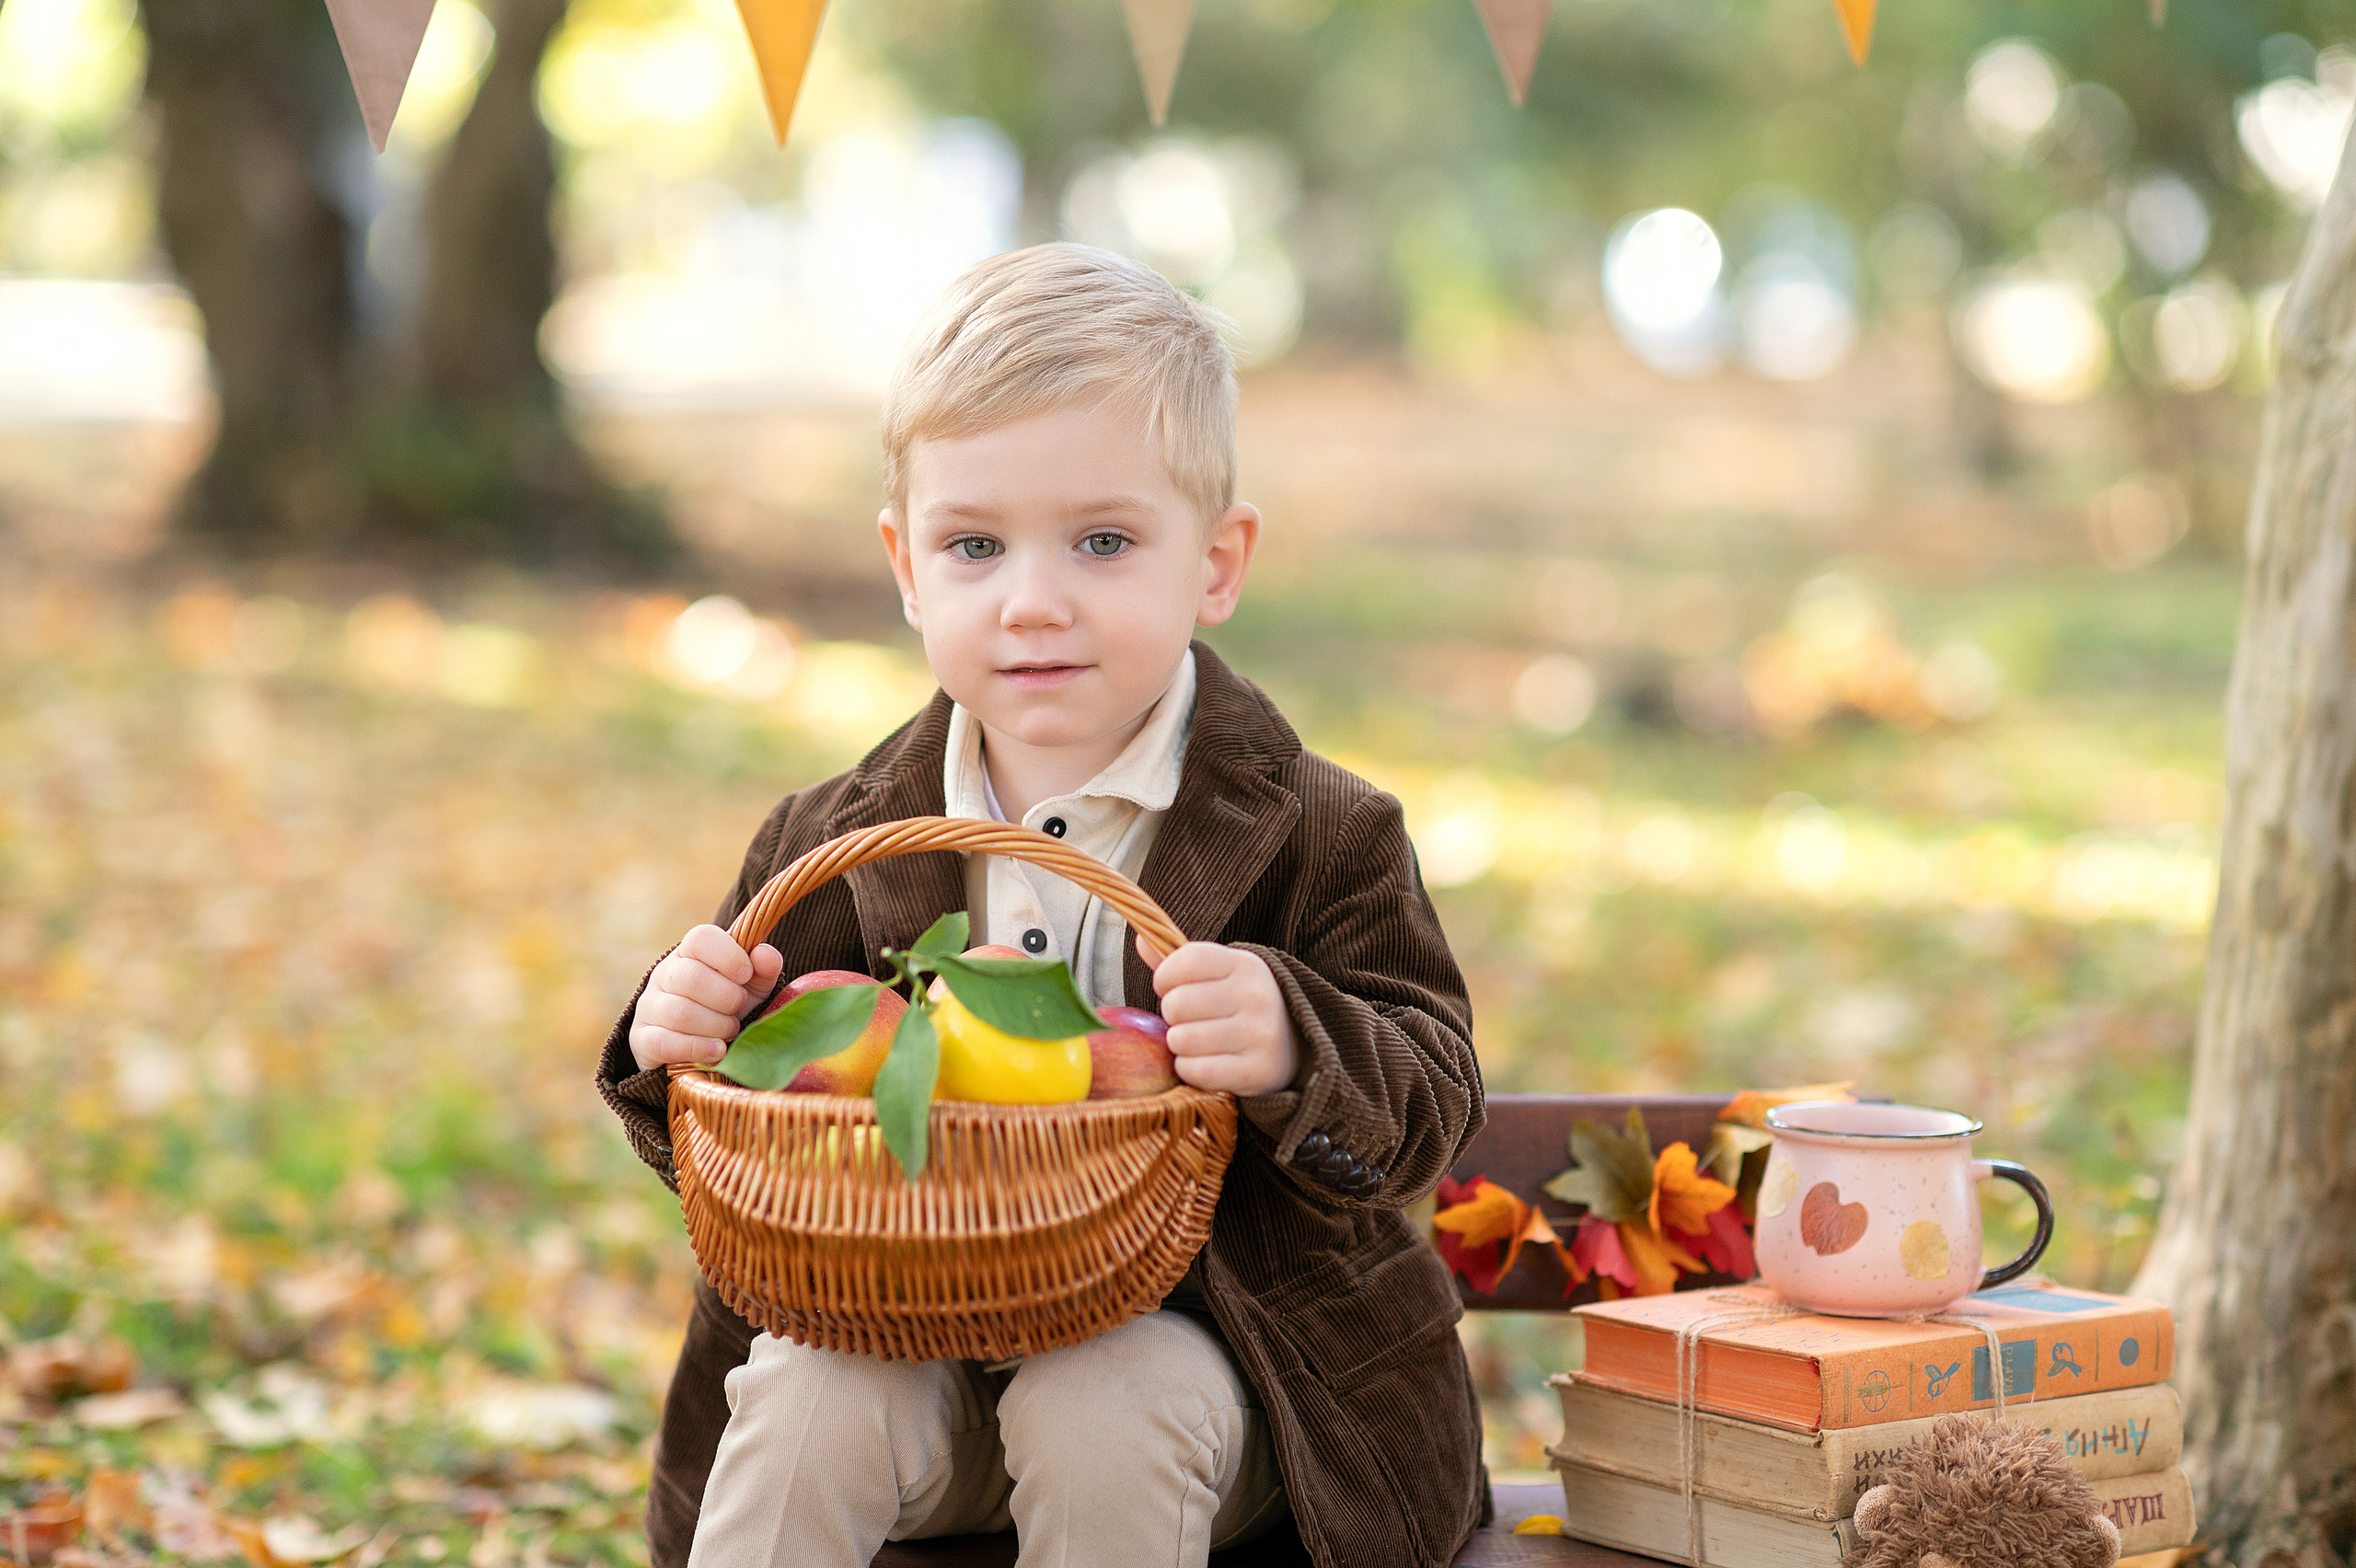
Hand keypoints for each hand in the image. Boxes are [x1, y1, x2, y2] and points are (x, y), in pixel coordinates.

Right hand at [628, 925, 784, 1071]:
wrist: (695, 1047)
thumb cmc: (726, 1007)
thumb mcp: (751, 987)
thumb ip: (763, 969)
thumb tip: (764, 954)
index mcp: (691, 953)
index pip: (701, 938)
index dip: (728, 955)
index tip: (746, 974)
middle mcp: (665, 974)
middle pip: (692, 978)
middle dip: (726, 998)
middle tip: (738, 1010)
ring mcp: (650, 1006)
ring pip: (680, 1012)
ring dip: (715, 1026)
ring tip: (729, 1031)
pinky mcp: (643, 1038)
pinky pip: (665, 1042)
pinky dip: (697, 1048)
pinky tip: (717, 1051)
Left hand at [1140, 937, 1300, 1096]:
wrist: (1293, 1046)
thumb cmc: (1241, 1006)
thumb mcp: (1221, 975)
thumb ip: (1181, 961)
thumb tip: (1140, 940)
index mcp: (1246, 965)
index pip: (1187, 961)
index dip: (1165, 978)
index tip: (1170, 988)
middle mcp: (1256, 996)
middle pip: (1177, 1004)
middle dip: (1172, 1015)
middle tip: (1188, 1020)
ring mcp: (1259, 1035)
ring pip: (1182, 1040)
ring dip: (1179, 1045)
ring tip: (1196, 1041)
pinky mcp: (1255, 1072)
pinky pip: (1195, 1070)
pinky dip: (1189, 1069)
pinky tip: (1203, 1062)